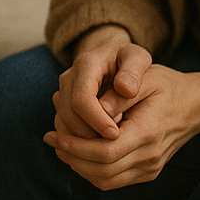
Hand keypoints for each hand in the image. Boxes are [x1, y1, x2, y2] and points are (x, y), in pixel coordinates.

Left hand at [46, 64, 199, 189]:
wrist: (196, 105)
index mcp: (148, 133)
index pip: (105, 152)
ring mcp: (150, 168)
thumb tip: (94, 111)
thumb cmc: (166, 85)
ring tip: (60, 145)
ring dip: (78, 166)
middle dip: (72, 157)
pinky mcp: (147, 172)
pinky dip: (91, 169)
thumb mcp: (143, 78)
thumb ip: (118, 95)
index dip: (75, 146)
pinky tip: (77, 151)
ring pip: (105, 181)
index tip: (55, 133)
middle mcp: (150, 157)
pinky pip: (113, 180)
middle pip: (101, 172)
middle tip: (51, 138)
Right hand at [48, 25, 152, 143]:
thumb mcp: (137, 58)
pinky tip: (99, 142)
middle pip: (68, 113)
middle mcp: (69, 77)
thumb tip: (125, 89)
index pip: (81, 98)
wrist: (110, 56)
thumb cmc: (127, 59)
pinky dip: (78, 138)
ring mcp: (62, 90)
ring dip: (83, 138)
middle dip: (89, 133)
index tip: (116, 134)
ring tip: (108, 143)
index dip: (96, 120)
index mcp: (87, 64)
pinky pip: (63, 125)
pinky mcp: (62, 103)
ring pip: (63, 121)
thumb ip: (133, 70)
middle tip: (113, 144)